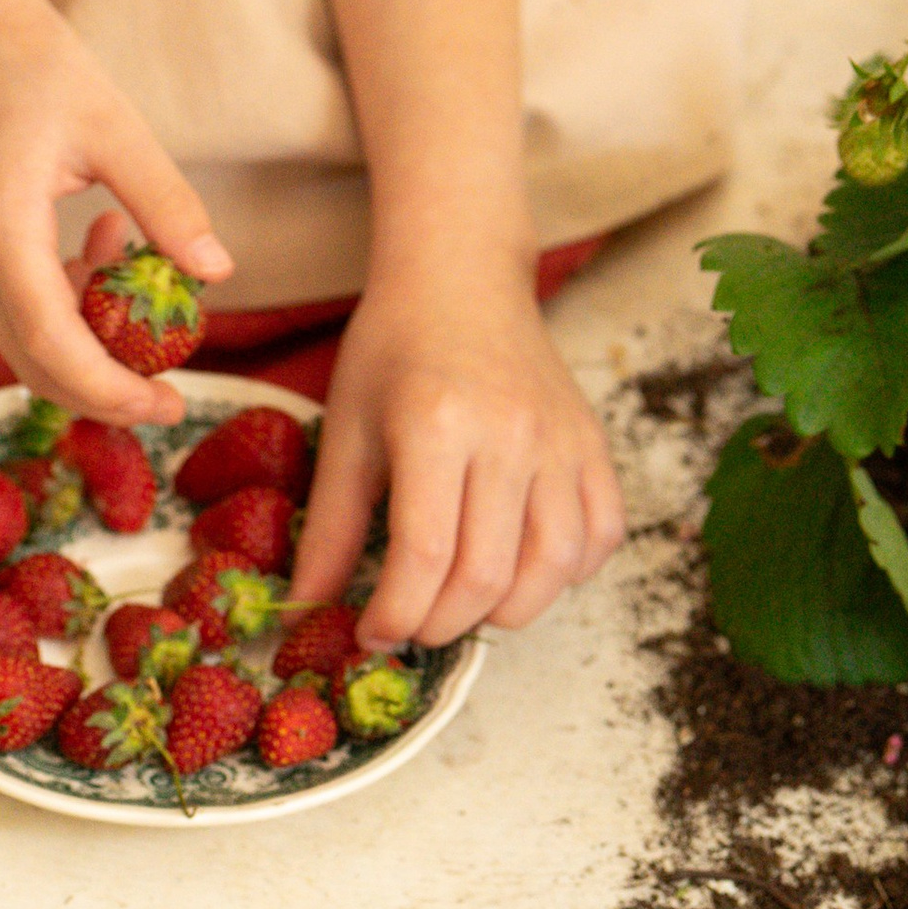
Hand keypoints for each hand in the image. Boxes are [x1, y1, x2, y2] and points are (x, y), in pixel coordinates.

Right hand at [0, 0, 231, 426]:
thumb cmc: (31, 59)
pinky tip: (103, 241)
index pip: (52, 344)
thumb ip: (165, 202)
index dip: (111, 389)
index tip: (167, 402)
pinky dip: (63, 300)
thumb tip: (216, 273)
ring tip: (140, 278)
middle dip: (102, 388)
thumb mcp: (113, 125)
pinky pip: (13, 301)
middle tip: (169, 392)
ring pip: (21, 337)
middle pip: (31, 360)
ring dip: (86, 336)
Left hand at [289, 245, 623, 647]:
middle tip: (410, 623)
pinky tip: (522, 565)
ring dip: (505, 612)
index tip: (369, 633)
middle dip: (440, 625)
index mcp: (436, 424)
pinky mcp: (593, 443)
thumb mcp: (346, 426)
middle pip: (487, 577)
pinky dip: (566, 573)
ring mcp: (561, 439)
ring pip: (552, 570)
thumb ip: (330, 524)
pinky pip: (600, 536)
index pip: (426, 557)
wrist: (460, 276)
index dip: (394, 615)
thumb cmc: (395, 347)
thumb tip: (307, 605)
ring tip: (464, 602)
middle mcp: (509, 434)